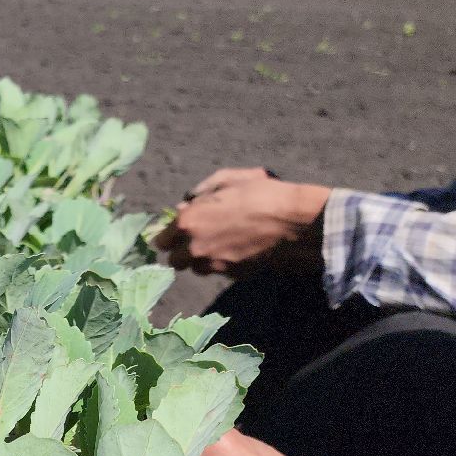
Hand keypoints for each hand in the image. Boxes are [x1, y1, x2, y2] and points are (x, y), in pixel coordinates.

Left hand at [153, 171, 330, 274]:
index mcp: (188, 222)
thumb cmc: (261, 193)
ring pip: (195, 269)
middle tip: (197, 240)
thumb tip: (185, 205)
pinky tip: (236, 250)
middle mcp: (194, 247)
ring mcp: (213, 264)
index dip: (170, 236)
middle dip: (182, 251)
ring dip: (201, 259)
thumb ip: (200, 193)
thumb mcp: (228, 180)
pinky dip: (221, 264)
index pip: (162, 241)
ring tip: (219, 245)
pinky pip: (217, 272)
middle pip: (175, 261)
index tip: (179, 232)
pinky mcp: (231, 275)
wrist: (293, 222)